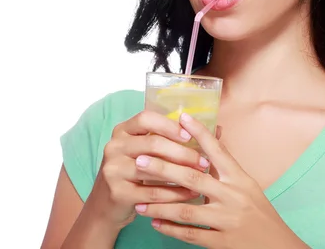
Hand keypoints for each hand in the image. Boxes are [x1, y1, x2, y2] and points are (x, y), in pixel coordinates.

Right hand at [86, 110, 209, 229]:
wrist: (107, 206)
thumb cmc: (136, 173)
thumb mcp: (146, 152)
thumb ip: (173, 139)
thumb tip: (217, 129)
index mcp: (122, 130)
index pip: (146, 118)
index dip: (169, 125)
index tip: (190, 135)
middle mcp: (114, 146)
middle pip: (152, 143)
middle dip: (182, 152)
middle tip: (204, 162)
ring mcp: (113, 169)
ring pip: (153, 169)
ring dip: (181, 174)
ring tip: (202, 178)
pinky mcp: (117, 192)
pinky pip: (152, 192)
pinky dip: (174, 194)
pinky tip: (190, 195)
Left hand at [133, 113, 309, 248]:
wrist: (278, 246)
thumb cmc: (260, 213)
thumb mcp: (247, 185)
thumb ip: (226, 167)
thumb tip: (210, 138)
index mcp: (239, 178)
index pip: (217, 151)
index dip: (199, 133)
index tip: (181, 117)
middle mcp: (233, 196)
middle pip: (193, 178)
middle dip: (163, 168)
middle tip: (140, 160)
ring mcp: (227, 220)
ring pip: (187, 210)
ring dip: (160, 205)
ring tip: (140, 200)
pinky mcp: (222, 242)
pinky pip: (191, 234)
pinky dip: (171, 229)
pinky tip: (155, 223)